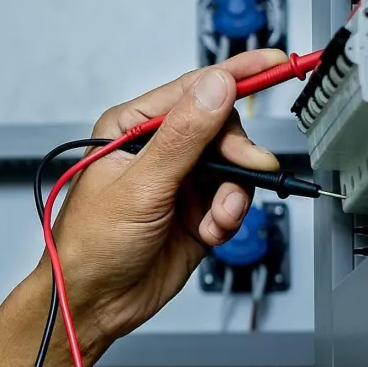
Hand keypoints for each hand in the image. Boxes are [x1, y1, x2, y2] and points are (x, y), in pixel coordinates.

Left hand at [50, 49, 282, 352]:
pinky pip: (232, 201)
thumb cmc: (92, 244)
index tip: (275, 64)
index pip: (192, 90)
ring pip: (234, 167)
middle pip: (222, 128)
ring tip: (215, 217)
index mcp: (130, 127)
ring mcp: (179, 181)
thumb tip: (216, 87)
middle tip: (248, 168)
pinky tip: (208, 231)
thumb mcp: (140, 185)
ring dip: (232, 194)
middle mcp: (157, 150)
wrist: (95, 302)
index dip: (237, 75)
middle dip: (237, 152)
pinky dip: (227, 218)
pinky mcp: (196, 211)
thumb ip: (184, 136)